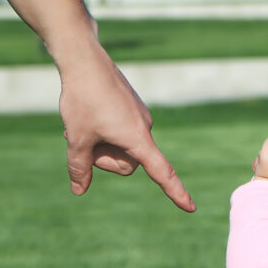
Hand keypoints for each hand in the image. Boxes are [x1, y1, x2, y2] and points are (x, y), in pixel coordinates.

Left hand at [58, 43, 194, 211]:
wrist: (84, 59)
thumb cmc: (81, 99)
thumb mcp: (77, 138)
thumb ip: (79, 167)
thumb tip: (79, 190)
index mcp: (138, 138)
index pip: (162, 172)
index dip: (175, 192)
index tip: (190, 208)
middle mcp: (145, 129)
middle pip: (128, 164)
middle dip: (105, 159)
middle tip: (83, 141)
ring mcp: (139, 118)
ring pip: (122, 147)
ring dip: (102, 143)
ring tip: (85, 123)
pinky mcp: (131, 109)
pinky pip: (121, 131)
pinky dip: (104, 130)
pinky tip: (90, 112)